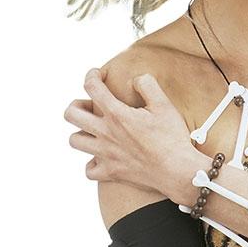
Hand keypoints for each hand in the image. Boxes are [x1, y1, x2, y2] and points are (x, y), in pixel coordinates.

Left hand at [64, 68, 197, 194]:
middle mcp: (105, 133)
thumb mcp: (164, 104)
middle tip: (90, 104)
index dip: (91, 75)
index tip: (97, 74)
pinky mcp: (110, 172)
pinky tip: (103, 155)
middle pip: (71, 114)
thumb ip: (147, 85)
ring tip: (94, 127)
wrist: (177, 170)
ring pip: (74, 140)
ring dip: (81, 130)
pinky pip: (88, 169)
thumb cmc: (172, 136)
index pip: (92, 87)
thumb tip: (134, 79)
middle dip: (77, 103)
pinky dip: (92, 161)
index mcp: (117, 114)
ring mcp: (105, 154)